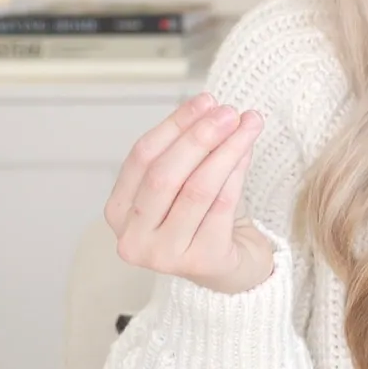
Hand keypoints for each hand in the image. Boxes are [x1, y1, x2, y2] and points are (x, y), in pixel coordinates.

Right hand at [104, 92, 274, 294]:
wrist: (233, 268)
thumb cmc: (206, 220)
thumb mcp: (187, 183)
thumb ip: (189, 151)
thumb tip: (209, 106)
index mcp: (118, 212)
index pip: (141, 158)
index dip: (174, 124)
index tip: (206, 100)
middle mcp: (132, 237)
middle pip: (165, 174)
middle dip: (200, 137)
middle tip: (229, 111)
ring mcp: (163, 255)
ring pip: (197, 188)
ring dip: (226, 149)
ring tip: (248, 123)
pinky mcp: (200, 262)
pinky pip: (222, 206)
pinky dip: (237, 173)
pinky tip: (248, 152)